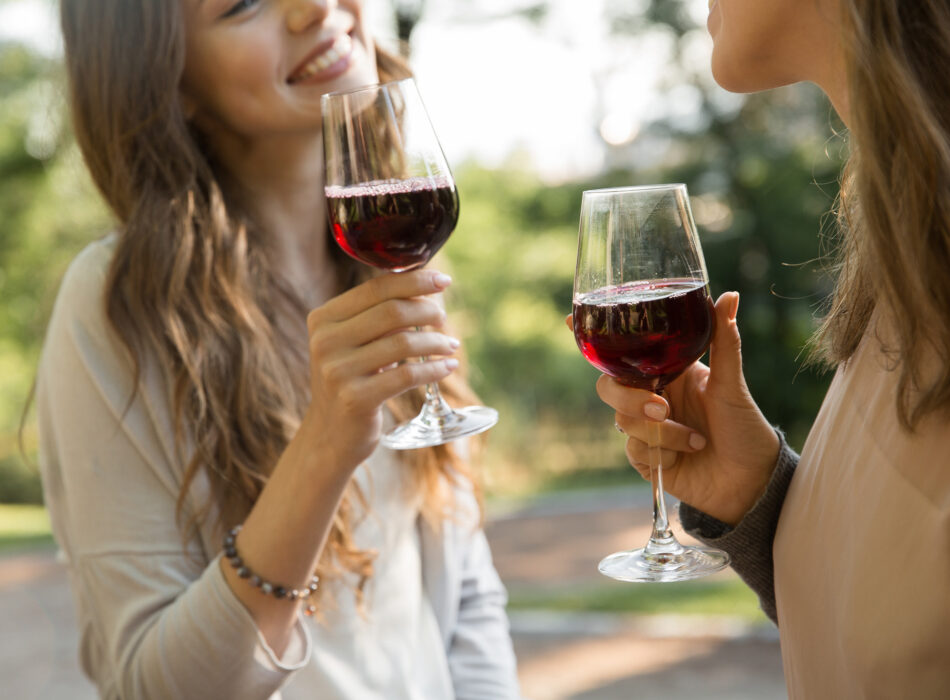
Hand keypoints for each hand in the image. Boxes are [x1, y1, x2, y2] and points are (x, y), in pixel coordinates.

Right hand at [302, 270, 459, 471]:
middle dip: (427, 311)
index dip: (414, 281)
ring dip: (435, 342)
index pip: (375, 288)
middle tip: (444, 318)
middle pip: (392, 311)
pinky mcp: (355, 399)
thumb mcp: (352, 344)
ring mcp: (337, 371)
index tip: (444, 281)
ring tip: (450, 345)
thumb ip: (377, 318)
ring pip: (403, 343)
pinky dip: (434, 369)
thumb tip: (425, 291)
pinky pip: (407, 376)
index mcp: (323, 319)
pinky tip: (447, 367)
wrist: (328, 436)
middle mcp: (325, 341)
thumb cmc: (351, 382)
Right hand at [579, 292, 779, 525]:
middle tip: (662, 409)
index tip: (568, 318)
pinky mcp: (645, 459)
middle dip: (630, 399)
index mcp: (666, 372)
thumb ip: (724, 342)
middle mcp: (651, 397)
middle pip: (609, 387)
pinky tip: (685, 456)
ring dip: (661, 433)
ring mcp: (646, 429)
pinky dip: (661, 453)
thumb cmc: (744, 426)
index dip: (595, 339)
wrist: (752, 480)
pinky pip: (634, 450)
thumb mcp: (731, 384)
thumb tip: (731, 296)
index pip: (624, 353)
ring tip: (696, 440)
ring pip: (623, 421)